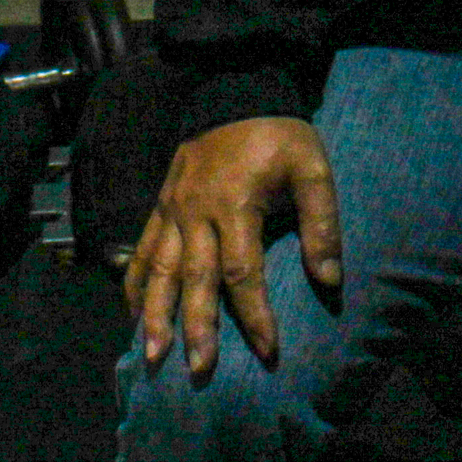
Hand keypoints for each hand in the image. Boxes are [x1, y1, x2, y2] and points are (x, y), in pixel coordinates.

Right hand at [124, 117, 343, 380]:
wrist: (236, 91)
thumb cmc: (279, 136)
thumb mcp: (312, 168)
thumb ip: (322, 223)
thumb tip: (330, 280)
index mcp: (235, 203)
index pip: (242, 271)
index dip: (255, 314)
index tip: (268, 351)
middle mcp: (196, 211)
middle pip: (194, 279)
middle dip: (197, 328)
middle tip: (200, 370)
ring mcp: (173, 208)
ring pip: (160, 270)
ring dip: (155, 314)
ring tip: (152, 355)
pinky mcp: (162, 204)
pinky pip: (144, 249)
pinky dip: (136, 282)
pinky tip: (132, 313)